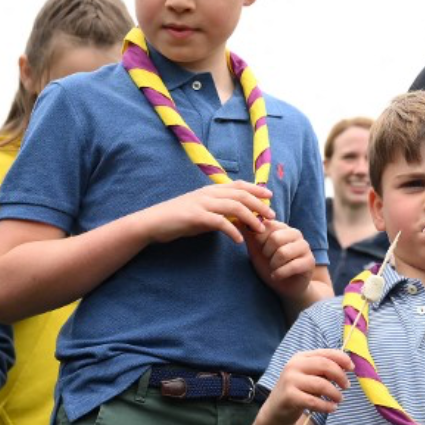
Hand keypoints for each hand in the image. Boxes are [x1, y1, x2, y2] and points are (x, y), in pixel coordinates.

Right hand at [137, 181, 273, 244]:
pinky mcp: (195, 217)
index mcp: (210, 190)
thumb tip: (238, 218)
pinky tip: (239, 240)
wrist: (152, 223)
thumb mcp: (202, 211)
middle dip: (259, 204)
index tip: (269, 196)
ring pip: (234, 207)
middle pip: (240, 195)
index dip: (255, 189)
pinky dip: (232, 230)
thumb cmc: (178, 218)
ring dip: (250, 218)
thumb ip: (219, 211)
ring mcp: (201, 203)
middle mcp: (208, 193)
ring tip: (260, 229)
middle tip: (272, 216)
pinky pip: (219, 222)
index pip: (238, 185)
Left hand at [244, 220, 315, 298]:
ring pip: (283, 252)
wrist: (285, 287)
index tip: (260, 249)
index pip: (268, 225)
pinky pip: (292, 266)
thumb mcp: (256, 250)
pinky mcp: (310, 262)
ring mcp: (305, 247)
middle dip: (266, 253)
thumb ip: (249, 234)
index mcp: (282, 227)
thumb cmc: (270, 265)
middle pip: (275, 238)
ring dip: (273, 265)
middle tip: (268, 260)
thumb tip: (237, 219)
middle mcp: (296, 234)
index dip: (259, 240)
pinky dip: (279, 274)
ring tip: (273, 268)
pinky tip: (276, 276)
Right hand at [263, 349, 353, 424]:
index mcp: (301, 357)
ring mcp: (290, 380)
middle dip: (340, 376)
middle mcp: (294, 365)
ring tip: (339, 399)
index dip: (342, 359)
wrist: (276, 410)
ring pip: (321, 384)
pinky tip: (332, 408)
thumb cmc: (299, 391)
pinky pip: (313, 400)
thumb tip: (347, 367)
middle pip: (325, 365)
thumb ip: (324, 370)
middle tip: (347, 386)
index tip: (352, 368)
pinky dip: (326, 405)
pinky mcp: (289, 396)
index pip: (326, 353)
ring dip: (335, 393)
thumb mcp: (310, 376)